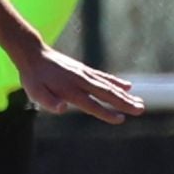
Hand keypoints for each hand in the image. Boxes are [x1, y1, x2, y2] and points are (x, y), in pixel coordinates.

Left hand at [17, 46, 143, 121]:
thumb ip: (49, 102)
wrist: (33, 54)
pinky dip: (116, 82)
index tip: (121, 119)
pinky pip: (103, 77)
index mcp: (70, 90)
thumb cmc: (33, 78)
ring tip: (139, 103)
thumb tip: (63, 108)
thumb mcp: (35, 92)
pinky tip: (127, 87)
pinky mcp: (84, 70)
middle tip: (140, 110)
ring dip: (124, 95)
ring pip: (108, 86)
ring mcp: (84, 74)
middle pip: (106, 94)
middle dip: (124, 103)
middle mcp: (81, 81)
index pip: (91, 104)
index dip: (106, 113)